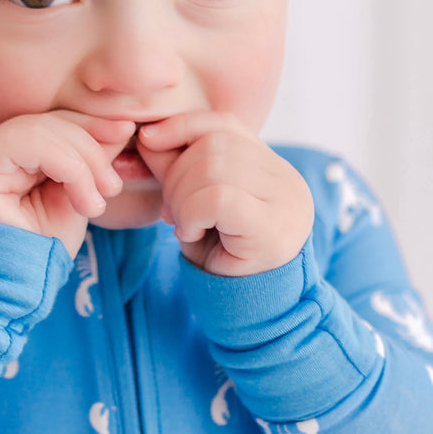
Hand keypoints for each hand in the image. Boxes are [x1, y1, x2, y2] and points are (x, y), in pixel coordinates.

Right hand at [0, 112, 132, 256]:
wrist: (7, 297)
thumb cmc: (37, 257)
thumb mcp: (74, 203)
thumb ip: (90, 165)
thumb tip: (121, 126)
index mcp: (9, 159)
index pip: (53, 124)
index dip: (91, 126)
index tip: (127, 133)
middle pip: (46, 122)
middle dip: (91, 143)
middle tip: (113, 184)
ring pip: (38, 127)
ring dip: (83, 161)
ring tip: (97, 201)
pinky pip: (25, 141)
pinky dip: (67, 165)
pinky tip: (84, 201)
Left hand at [136, 114, 313, 276]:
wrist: (249, 309)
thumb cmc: (222, 255)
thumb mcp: (196, 203)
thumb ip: (177, 169)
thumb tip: (147, 137)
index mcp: (271, 166)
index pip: (225, 124)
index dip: (183, 126)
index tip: (149, 141)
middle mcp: (285, 178)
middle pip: (215, 143)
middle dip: (176, 173)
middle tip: (169, 211)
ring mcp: (285, 200)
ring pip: (213, 167)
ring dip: (181, 197)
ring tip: (182, 224)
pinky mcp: (272, 225)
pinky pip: (218, 197)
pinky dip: (192, 213)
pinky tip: (191, 233)